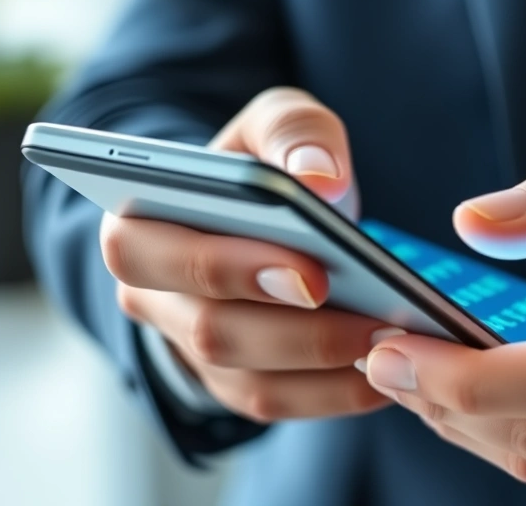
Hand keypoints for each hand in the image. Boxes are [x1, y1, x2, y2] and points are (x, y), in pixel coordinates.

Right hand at [102, 87, 399, 421]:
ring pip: (245, 375)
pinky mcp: (229, 381)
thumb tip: (321, 178)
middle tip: (371, 316)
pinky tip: (383, 371)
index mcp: (136, 225)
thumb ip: (293, 132)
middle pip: (207, 329)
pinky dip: (333, 392)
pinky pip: (275, 400)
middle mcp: (151, 296)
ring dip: (323, 363)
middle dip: (292, 328)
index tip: (310, 269)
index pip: (147, 252)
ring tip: (389, 339)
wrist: (257, 218)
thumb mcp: (272, 125)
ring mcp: (188, 349)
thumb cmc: (259, 166)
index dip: (225, 266)